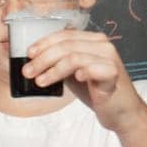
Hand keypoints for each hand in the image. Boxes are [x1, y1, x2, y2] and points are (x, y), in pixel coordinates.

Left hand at [23, 28, 145, 130]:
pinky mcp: (114, 74)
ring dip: (53, 70)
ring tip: (40, 81)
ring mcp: (110, 58)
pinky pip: (93, 69)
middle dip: (43, 59)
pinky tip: (75, 79)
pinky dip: (81, 72)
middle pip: (66, 45)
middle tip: (28, 72)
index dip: (44, 43)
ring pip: (75, 57)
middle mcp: (103, 45)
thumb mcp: (72, 72)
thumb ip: (58, 62)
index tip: (28, 54)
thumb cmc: (94, 90)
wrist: (119, 111)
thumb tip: (31, 60)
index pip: (64, 35)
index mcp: (92, 40)